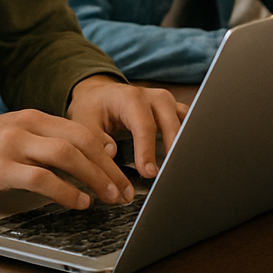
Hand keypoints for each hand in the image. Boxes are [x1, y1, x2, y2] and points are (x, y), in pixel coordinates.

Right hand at [0, 108, 135, 209]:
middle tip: (124, 191)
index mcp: (31, 117)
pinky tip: (79, 202)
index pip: (81, 130)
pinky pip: (42, 178)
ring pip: (67, 156)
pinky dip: (66, 191)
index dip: (107, 151)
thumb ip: (42, 142)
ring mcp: (12, 145)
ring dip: (95, 178)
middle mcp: (25, 126)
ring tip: (110, 197)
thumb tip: (80, 157)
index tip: (121, 171)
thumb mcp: (10, 136)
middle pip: (81, 141)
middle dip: (109, 168)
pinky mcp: (0, 167)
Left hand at [65, 75, 184, 179]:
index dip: (147, 150)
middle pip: (171, 124)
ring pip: (186, 123)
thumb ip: (94, 137)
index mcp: (130, 97)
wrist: (100, 96)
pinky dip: (188, 143)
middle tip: (169, 177)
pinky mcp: (174, 112)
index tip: (149, 173)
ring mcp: (168, 104)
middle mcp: (154, 98)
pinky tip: (187, 162)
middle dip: (172, 151)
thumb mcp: (83, 120)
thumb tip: (111, 153)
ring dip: (184, 147)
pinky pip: (189, 125)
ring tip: (182, 171)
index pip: (144, 125)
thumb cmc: (93, 108)